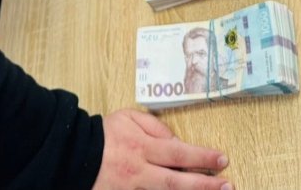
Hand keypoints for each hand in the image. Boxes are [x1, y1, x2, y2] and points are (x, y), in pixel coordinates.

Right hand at [91, 109, 231, 189]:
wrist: (72, 154)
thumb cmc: (104, 133)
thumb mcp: (128, 118)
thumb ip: (155, 126)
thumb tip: (176, 141)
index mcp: (141, 146)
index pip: (178, 152)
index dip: (202, 157)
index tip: (223, 159)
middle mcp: (139, 171)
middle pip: (176, 181)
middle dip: (205, 185)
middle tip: (228, 186)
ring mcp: (131, 189)